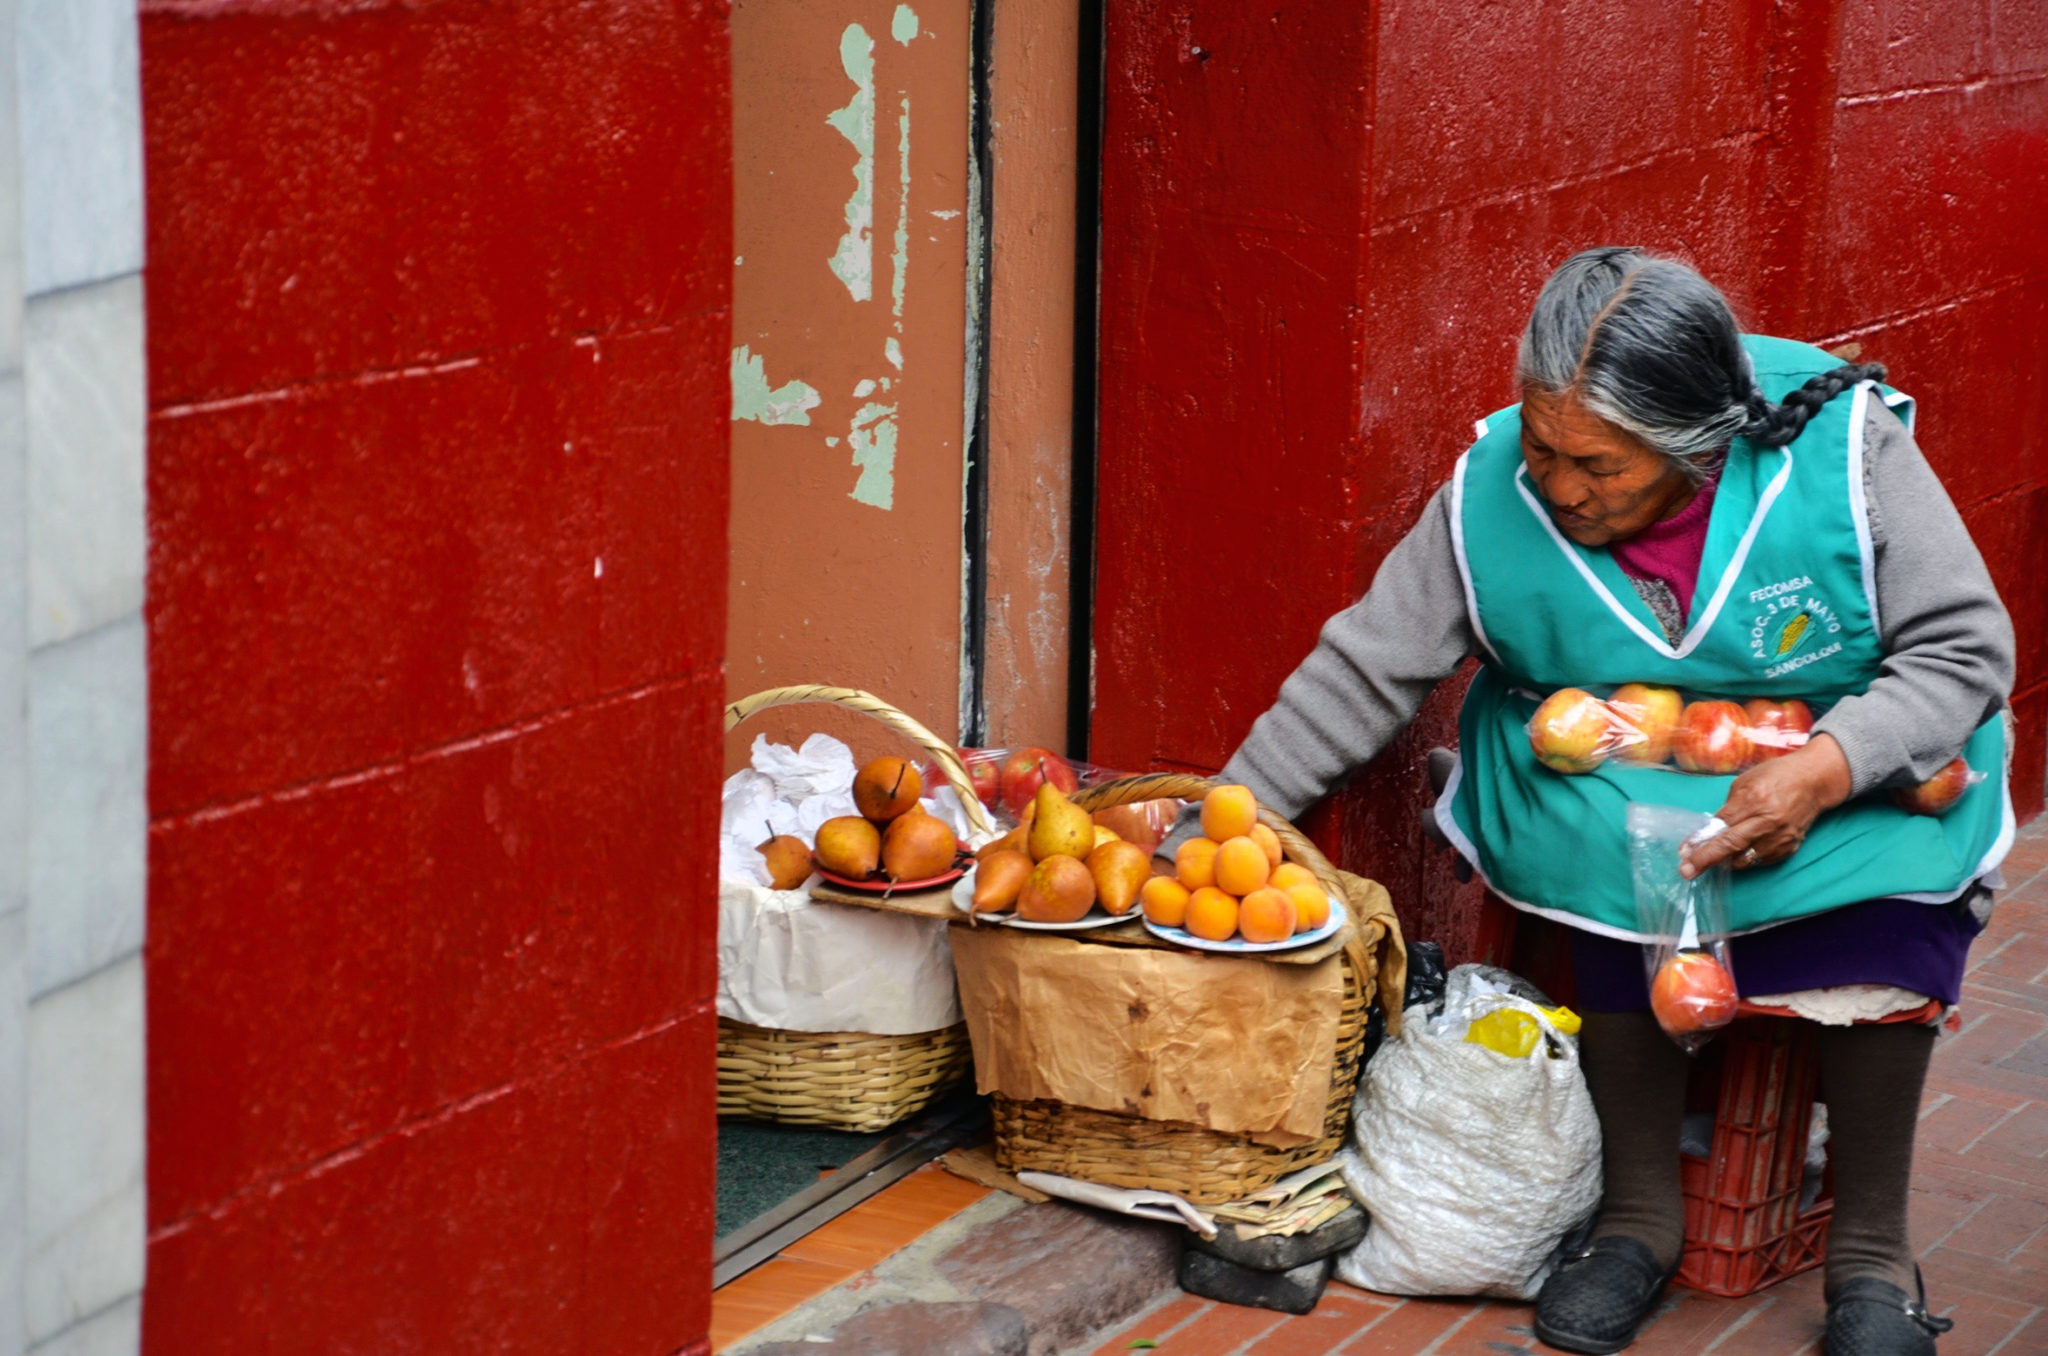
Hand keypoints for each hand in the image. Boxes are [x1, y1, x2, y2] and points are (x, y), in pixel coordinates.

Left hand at [1679, 733, 1851, 878]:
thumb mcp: (1744, 783)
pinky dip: (1746, 859)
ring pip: (1746, 859)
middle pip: (1732, 846)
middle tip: (1687, 871)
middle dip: (1706, 860)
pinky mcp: (1790, 847)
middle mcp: (1768, 822)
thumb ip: (1728, 808)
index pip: (1721, 826)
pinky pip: (1761, 861)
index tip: (1684, 853)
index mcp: (1754, 800)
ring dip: (1726, 861)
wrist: (1814, 781)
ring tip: (1713, 857)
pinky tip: (1738, 853)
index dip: (1700, 841)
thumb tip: (1710, 830)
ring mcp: (1781, 837)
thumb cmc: (1775, 776)